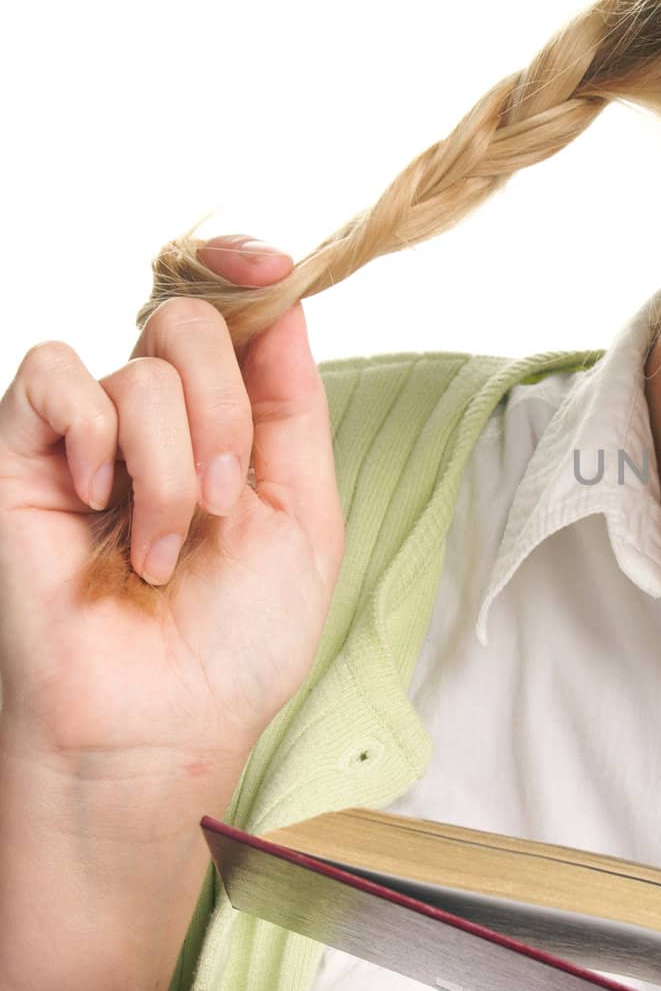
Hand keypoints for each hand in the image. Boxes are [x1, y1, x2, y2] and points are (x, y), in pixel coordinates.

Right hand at [0, 235, 345, 770]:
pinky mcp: (20, 455)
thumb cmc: (237, 638)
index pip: (228, 313)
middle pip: (192, 326)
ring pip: (141, 372)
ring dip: (176, 468)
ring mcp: (85, 435)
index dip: (248, 270)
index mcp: (225, 424)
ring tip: (166, 551)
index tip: (280, 269)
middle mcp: (154, 419)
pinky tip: (103, 504)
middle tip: (226, 504)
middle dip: (229, 416)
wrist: (164, 722)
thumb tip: (288, 304)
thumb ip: (293, 407)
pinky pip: (53, 377)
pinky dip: (97, 438)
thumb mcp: (303, 514)